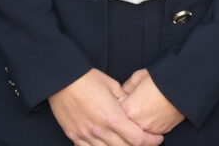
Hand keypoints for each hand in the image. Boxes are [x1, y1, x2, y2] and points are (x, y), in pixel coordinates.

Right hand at [49, 68, 163, 145]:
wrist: (62, 79)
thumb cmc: (87, 78)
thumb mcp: (112, 85)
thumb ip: (124, 99)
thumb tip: (131, 106)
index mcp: (112, 117)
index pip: (137, 139)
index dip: (150, 141)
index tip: (156, 138)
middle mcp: (100, 130)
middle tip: (145, 141)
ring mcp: (86, 135)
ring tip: (126, 143)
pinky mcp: (74, 135)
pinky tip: (105, 145)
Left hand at [119, 69, 185, 134]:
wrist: (182, 86)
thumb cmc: (160, 80)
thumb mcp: (138, 77)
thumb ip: (125, 88)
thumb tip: (122, 93)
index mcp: (128, 109)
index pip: (115, 112)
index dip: (120, 104)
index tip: (126, 99)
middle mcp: (137, 123)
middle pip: (126, 124)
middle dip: (128, 115)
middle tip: (136, 105)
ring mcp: (150, 129)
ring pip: (138, 130)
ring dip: (138, 122)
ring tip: (145, 109)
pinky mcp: (161, 132)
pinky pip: (150, 132)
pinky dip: (149, 125)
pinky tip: (153, 114)